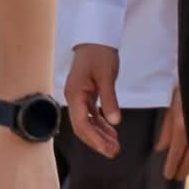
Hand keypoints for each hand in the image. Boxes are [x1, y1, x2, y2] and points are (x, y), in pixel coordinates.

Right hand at [65, 42, 121, 157]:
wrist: (97, 36)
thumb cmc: (99, 53)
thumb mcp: (107, 76)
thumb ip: (109, 100)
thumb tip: (114, 122)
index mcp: (75, 94)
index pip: (81, 123)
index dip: (93, 139)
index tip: (106, 149)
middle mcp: (74, 97)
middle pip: (82, 126)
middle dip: (97, 141)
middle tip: (113, 152)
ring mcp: (79, 96)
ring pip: (87, 122)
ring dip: (100, 135)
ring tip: (115, 146)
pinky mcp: (86, 94)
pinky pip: (91, 114)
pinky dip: (101, 124)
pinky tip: (112, 132)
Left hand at [156, 84, 188, 180]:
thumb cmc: (185, 88)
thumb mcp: (171, 104)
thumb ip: (166, 127)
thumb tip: (160, 149)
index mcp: (182, 125)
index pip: (176, 152)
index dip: (172, 165)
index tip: (168, 175)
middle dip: (182, 169)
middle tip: (177, 177)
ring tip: (187, 173)